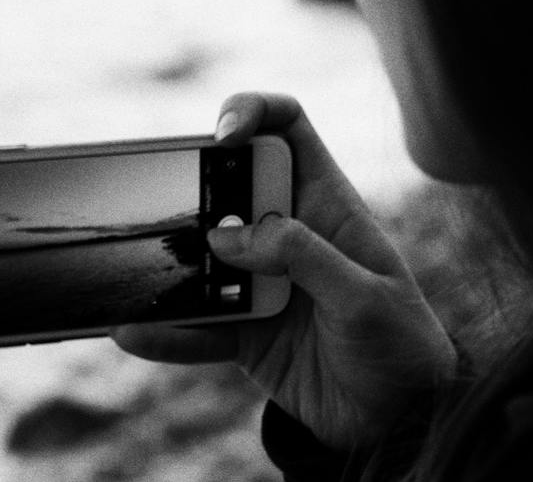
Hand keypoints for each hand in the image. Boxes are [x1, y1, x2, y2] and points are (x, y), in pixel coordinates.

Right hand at [112, 92, 456, 449]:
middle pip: (225, 187)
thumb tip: (225, 237)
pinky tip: (131, 331)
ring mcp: (260, 282)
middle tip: (169, 211)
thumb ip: (301, 256)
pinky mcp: (244, 333)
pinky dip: (164, 331)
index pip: (287, 130)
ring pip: (199, 257)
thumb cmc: (402, 344)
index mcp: (326, 204)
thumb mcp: (364, 295)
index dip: (254, 112)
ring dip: (167, 262)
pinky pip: (194, 326)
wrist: (399, 421)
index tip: (224, 134)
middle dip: (190, 189)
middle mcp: (286, 234)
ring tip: (130, 273)